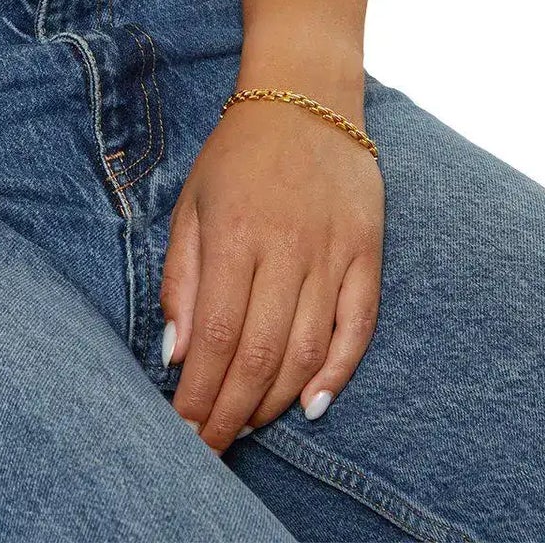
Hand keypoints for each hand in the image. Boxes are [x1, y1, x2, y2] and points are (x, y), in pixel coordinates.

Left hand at [160, 89, 384, 450]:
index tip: (184, 430)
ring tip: (248, 426)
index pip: (216, 336)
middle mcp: (286, 248)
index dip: (200, 393)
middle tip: (212, 447)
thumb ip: (181, 278)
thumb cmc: (238, 155)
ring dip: (276, 400)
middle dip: (232, 411)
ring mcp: (332, 252)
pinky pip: (358, 327)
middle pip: (260, 354)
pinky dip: (337, 372)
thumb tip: (176, 353)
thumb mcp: (192, 204)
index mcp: (234, 234)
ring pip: (307, 350)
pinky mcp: (368, 253)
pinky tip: (312, 405)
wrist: (305, 96)